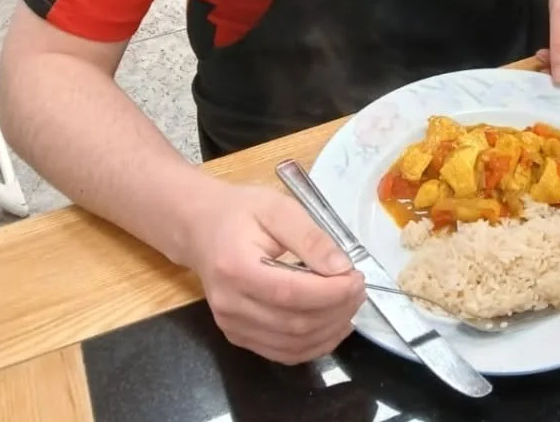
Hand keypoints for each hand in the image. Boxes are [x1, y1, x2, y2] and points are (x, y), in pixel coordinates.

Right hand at [185, 181, 365, 364]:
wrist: (200, 228)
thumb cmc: (240, 211)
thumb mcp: (277, 208)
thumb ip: (310, 237)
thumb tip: (341, 267)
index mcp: (236, 268)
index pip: (291, 293)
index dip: (330, 293)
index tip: (357, 278)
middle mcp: (230, 304)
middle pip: (294, 324)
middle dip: (336, 310)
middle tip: (359, 289)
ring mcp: (231, 325)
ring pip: (292, 345)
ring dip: (330, 330)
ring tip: (350, 305)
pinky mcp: (237, 336)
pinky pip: (281, 352)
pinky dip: (313, 345)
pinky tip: (331, 325)